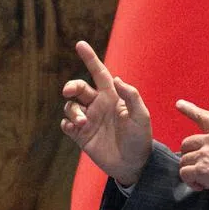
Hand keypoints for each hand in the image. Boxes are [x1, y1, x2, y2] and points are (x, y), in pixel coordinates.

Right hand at [60, 41, 151, 186]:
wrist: (134, 165)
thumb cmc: (140, 139)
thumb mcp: (141, 117)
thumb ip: (131, 96)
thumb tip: (117, 78)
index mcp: (112, 96)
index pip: (99, 73)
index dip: (90, 58)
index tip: (80, 44)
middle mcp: (98, 105)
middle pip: (79, 88)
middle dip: (71, 86)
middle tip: (69, 92)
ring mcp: (89, 120)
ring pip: (71, 106)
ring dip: (73, 111)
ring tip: (82, 122)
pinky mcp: (81, 136)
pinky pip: (67, 124)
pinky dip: (66, 123)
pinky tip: (73, 127)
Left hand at [176, 99, 208, 200]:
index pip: (204, 117)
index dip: (190, 110)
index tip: (179, 104)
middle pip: (187, 143)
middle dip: (189, 155)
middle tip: (198, 167)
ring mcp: (205, 153)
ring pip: (184, 160)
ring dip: (190, 171)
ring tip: (203, 181)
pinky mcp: (201, 169)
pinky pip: (185, 173)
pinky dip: (190, 182)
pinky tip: (201, 186)